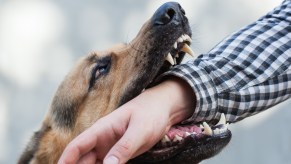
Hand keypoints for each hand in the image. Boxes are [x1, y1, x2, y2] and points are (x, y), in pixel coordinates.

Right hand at [58, 78, 194, 163]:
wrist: (164, 109)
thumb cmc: (150, 113)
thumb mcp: (139, 131)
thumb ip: (124, 148)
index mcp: (102, 129)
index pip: (77, 146)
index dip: (65, 160)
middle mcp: (102, 139)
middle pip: (83, 159)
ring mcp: (110, 147)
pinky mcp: (119, 153)